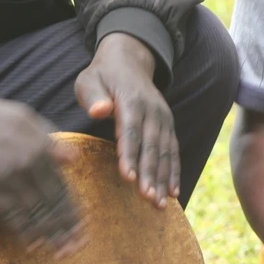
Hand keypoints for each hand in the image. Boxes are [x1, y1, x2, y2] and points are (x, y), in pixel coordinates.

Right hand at [0, 91, 86, 256]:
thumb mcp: (28, 120)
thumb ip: (52, 142)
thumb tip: (75, 159)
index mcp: (39, 149)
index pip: (62, 187)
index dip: (73, 211)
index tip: (83, 227)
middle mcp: (26, 166)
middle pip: (51, 204)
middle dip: (66, 229)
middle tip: (77, 246)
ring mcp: (6, 179)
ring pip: (33, 213)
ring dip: (49, 236)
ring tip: (61, 252)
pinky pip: (9, 215)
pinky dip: (24, 231)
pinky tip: (34, 244)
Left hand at [75, 33, 178, 208]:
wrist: (130, 59)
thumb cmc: (102, 75)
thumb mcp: (89, 79)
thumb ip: (94, 96)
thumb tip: (100, 111)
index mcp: (131, 100)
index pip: (130, 131)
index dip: (129, 155)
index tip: (127, 177)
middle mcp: (152, 111)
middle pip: (151, 146)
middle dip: (150, 174)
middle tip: (148, 199)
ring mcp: (163, 119)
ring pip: (164, 152)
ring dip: (163, 179)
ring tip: (160, 204)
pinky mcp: (168, 126)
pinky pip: (172, 152)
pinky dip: (174, 172)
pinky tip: (173, 193)